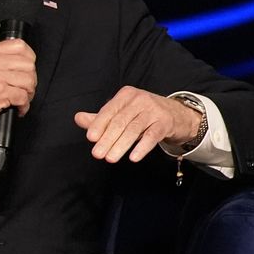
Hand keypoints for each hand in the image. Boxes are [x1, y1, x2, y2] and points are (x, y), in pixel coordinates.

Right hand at [0, 39, 36, 136]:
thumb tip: (21, 58)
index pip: (19, 46)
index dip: (29, 59)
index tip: (28, 69)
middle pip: (28, 64)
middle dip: (31, 79)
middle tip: (25, 88)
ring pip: (29, 80)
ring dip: (29, 93)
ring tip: (21, 98)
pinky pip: (23, 97)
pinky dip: (24, 106)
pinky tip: (17, 107)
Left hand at [74, 87, 202, 162]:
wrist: (176, 114)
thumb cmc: (143, 114)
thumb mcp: (122, 113)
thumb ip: (100, 118)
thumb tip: (78, 118)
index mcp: (126, 95)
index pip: (109, 111)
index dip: (99, 124)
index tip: (91, 138)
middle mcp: (140, 99)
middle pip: (120, 121)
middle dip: (107, 139)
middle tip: (97, 154)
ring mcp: (154, 110)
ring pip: (134, 129)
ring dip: (121, 145)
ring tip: (110, 158)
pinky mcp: (165, 122)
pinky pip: (152, 136)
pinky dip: (142, 147)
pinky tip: (133, 157)